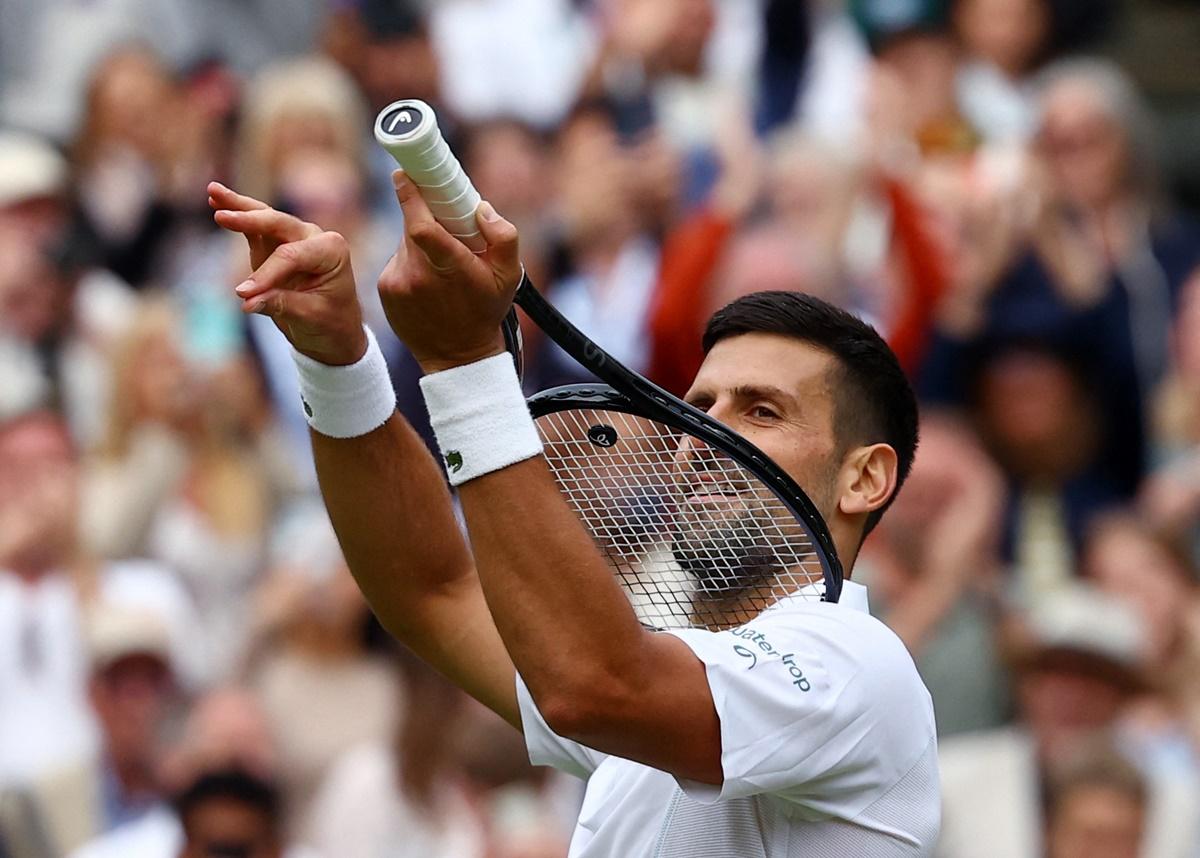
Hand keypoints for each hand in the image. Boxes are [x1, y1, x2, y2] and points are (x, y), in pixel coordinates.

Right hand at [208, 182, 366, 365]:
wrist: (333, 329)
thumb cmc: (330, 322)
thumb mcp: (310, 317)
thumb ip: (281, 304)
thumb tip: (247, 300)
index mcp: (331, 251)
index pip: (291, 255)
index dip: (266, 274)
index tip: (243, 295)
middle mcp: (314, 237)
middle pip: (278, 223)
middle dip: (250, 220)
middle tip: (221, 218)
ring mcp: (295, 237)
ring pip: (264, 216)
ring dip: (238, 206)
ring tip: (213, 191)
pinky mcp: (276, 244)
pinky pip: (254, 227)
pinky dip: (237, 214)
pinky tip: (215, 199)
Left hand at [379, 171, 520, 373]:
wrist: (457, 356)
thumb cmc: (485, 310)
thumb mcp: (509, 276)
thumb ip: (503, 237)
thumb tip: (480, 208)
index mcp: (450, 268)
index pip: (420, 225)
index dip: (410, 196)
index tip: (404, 174)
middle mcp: (418, 275)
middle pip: (414, 226)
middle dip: (427, 216)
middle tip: (445, 221)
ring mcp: (397, 283)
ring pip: (406, 243)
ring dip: (422, 242)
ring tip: (444, 267)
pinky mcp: (385, 289)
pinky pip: (399, 260)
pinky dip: (413, 261)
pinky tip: (429, 282)